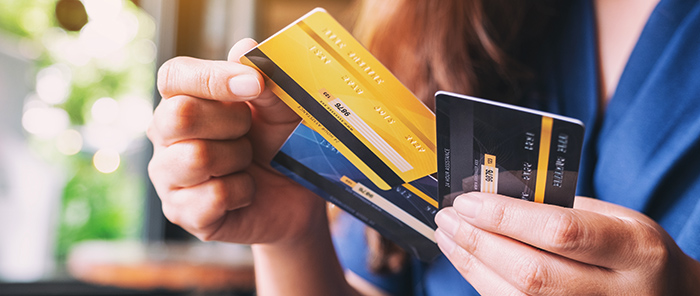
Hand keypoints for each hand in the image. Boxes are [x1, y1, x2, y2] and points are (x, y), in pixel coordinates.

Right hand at [148, 38, 326, 245]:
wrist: (295, 197)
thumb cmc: (281, 144)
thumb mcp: (282, 109)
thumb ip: (266, 81)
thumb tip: (245, 49)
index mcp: (184, 99)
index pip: (174, 76)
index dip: (213, 78)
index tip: (254, 85)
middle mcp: (166, 136)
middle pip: (178, 115)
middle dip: (231, 122)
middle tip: (250, 132)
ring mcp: (169, 176)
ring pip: (196, 158)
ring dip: (238, 159)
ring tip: (247, 163)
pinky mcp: (182, 213)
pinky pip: (212, 198)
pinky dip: (242, 192)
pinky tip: (245, 192)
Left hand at [435, 193, 699, 294]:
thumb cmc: (635, 251)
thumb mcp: (618, 219)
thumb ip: (563, 208)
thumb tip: (496, 197)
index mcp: (634, 252)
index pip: (561, 233)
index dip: (506, 217)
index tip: (468, 201)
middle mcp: (613, 294)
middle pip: (530, 273)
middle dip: (478, 242)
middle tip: (447, 216)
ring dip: (471, 264)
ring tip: (447, 235)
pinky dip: (482, 282)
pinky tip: (467, 259)